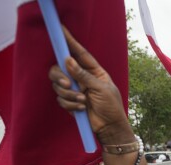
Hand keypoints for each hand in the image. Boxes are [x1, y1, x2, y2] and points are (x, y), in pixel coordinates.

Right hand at [48, 27, 130, 143]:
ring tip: (83, 102)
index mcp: (93, 71)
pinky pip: (60, 99)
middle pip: (60, 68)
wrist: (109, 128)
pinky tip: (81, 109)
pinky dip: (69, 104)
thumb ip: (83, 76)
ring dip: (69, 95)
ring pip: (58, 84)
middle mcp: (81, 78)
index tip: (60, 30)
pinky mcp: (69, 101)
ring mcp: (74, 89)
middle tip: (68, 85)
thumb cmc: (111, 107)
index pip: (79, 53)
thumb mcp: (101, 89)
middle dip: (61, 76)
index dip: (70, 41)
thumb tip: (68, 60)